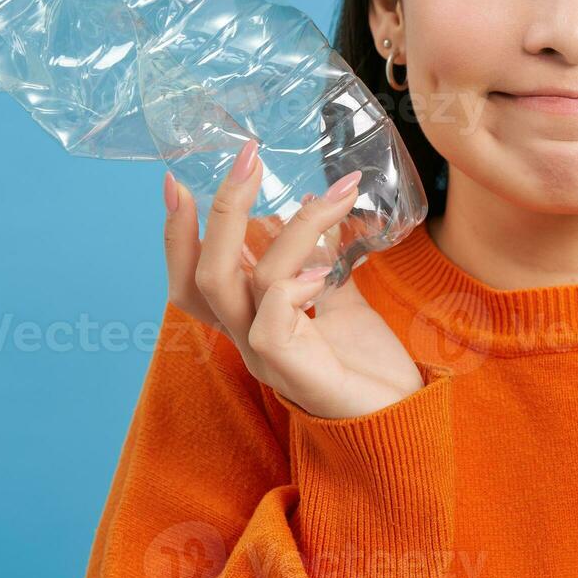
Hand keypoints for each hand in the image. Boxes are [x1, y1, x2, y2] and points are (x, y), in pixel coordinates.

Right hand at [162, 135, 422, 418]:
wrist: (403, 421)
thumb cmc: (368, 365)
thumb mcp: (340, 300)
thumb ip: (319, 263)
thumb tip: (310, 211)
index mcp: (250, 318)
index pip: (193, 276)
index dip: (178, 232)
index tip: (174, 179)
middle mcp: (247, 337)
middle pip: (205, 274)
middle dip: (222, 209)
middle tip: (248, 156)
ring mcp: (266, 358)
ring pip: (244, 284)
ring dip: (290, 229)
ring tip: (334, 195)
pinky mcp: (293, 374)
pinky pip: (269, 324)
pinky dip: (292, 287)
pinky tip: (327, 272)